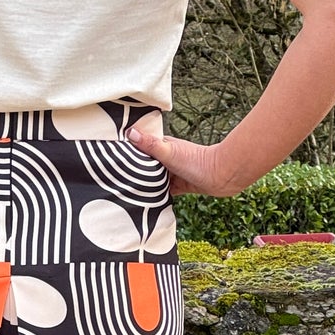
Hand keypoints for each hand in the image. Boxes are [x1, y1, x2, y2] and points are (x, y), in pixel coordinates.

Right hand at [125, 125, 243, 196]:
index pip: (140, 148)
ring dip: (145, 185)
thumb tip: (130, 132)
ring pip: (153, 180)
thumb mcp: (170, 152)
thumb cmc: (198, 161)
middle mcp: (167, 159)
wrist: (223, 176)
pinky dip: (156, 196)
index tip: (110, 158)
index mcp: (163, 147)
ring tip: (126, 193)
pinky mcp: (179, 186)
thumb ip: (151, 144)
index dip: (127, 152)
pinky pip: (163, 192)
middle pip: (145, 166)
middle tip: (114, 181)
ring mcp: (173, 173)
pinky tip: (145, 203)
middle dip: (134, 172)